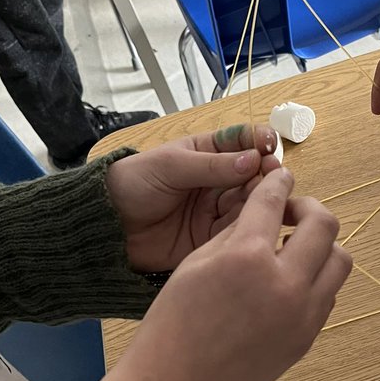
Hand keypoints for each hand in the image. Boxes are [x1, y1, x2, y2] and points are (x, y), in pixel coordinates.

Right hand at [80, 167, 351, 380]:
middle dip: (309, 208)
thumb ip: (236, 230)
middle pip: (325, 225)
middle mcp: (284, 283)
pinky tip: (289, 281)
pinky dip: (315, 279)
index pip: (275, 201)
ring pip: (340, 261)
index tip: (281, 178)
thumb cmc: (174, 322)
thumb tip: (265, 206)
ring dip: (322, 245)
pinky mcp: (307, 337)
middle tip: (290, 214)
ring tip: (294, 249)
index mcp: (247, 257)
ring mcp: (302, 314)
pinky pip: (328, 295)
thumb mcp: (196, 262)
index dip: (278, 183)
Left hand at [105, 124, 280, 271]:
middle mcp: (217, 181)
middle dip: (265, 174)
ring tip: (266, 200)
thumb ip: (212, 165)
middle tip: (272, 176)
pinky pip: (238, 232)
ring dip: (262, 200)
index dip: (258, 141)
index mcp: (206, 153)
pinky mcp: (213, 238)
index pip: (242, 142)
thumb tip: (253, 159)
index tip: (270, 145)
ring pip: (251, 203)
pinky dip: (250, 227)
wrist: (107, 225)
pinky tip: (257, 223)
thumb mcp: (170, 166)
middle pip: (253, 175)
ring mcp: (216, 210)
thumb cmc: (132, 184)